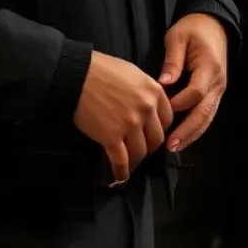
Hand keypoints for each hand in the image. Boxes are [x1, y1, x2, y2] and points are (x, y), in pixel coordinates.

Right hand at [73, 52, 172, 184]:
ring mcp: (130, 124)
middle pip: (157, 138)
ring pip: (141, 151)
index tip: (153, 134)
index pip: (168, 119)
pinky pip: (121, 160)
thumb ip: (146, 92)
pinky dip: (121, 172)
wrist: (79, 75)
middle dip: (150, 148)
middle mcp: (147, 109)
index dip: (161, 129)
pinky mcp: (111, 137)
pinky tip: (119, 177)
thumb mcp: (135, 74)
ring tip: (131, 164)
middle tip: (142, 151)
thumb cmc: (104, 70)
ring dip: (136, 161)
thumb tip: (149, 107)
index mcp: (154, 92)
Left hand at [159, 14, 228, 152]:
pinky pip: (209, 113)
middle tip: (169, 144)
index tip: (161, 110)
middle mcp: (218, 81)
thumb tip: (164, 83)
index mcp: (209, 66)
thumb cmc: (193, 28)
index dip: (179, 103)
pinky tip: (184, 138)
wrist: (214, 22)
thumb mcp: (178, 37)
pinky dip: (198, 127)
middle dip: (187, 129)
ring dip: (193, 133)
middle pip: (205, 111)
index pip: (196, 92)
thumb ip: (172, 60)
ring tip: (175, 147)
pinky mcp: (216, 92)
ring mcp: (219, 88)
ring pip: (209, 117)